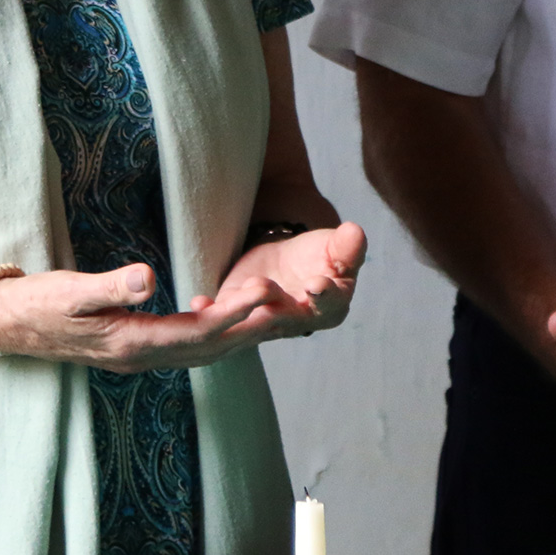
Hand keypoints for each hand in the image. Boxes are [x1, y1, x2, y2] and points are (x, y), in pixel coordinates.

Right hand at [0, 263, 284, 373]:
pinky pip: (188, 346)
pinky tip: (232, 317)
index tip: (265, 292)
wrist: (6, 323)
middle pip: (210, 348)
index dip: (233, 313)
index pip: (196, 332)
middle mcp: (141, 357)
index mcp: (130, 343)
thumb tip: (147, 277)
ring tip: (278, 314)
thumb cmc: (37, 302)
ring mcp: (139, 357)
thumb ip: (110, 285)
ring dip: (240, 334)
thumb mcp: (70, 290)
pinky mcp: (136, 349)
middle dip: (252, 328)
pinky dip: (216, 334)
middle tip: (293, 307)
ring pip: (203, 351)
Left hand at [206, 221, 368, 338]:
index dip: (323, 295)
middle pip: (288, 317)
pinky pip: (223, 320)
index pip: (329, 304)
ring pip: (253, 321)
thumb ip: (346, 245)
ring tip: (234, 294)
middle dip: (275, 306)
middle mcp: (297, 322)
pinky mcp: (238, 317)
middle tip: (267, 288)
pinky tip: (199, 301)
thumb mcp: (335, 246)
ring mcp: (265, 324)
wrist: (288, 261)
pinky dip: (209, 313)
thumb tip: (356, 231)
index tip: (316, 283)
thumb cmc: (320, 255)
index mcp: (330, 307)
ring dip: (242, 311)